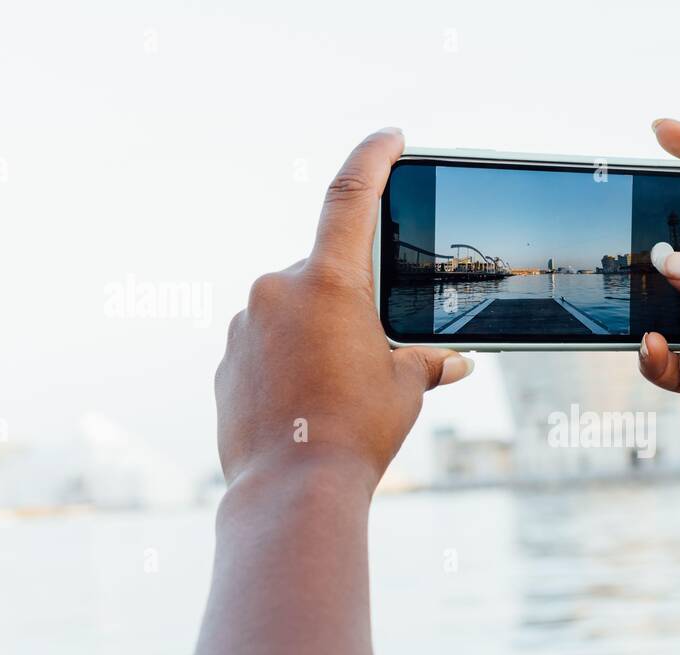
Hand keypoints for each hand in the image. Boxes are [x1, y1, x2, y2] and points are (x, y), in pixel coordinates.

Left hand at [215, 128, 472, 493]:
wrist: (291, 490)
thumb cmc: (355, 433)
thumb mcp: (404, 389)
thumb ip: (425, 362)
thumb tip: (452, 363)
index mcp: (328, 283)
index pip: (351, 198)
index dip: (372, 159)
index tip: (389, 138)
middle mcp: (278, 290)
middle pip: (324, 273)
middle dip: (350, 302)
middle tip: (371, 351)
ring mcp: (244, 324)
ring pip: (293, 311)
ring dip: (318, 335)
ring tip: (338, 392)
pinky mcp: (227, 360)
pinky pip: (265, 344)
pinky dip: (289, 362)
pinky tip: (308, 404)